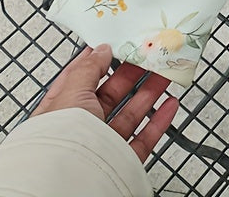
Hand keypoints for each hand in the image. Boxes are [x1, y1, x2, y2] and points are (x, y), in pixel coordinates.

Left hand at [32, 44, 178, 161]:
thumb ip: (89, 69)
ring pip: (129, 115)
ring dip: (149, 93)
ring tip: (165, 74)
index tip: (116, 45)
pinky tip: (169, 106)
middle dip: (130, 74)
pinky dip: (158, 121)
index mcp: (59, 110)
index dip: (97, 61)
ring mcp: (101, 145)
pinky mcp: (121, 160)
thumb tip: (101, 49)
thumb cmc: (61, 138)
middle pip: (109, 96)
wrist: (69, 184)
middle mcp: (79, 128)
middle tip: (147, 57)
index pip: (79, 80)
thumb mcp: (72, 93)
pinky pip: (143, 138)